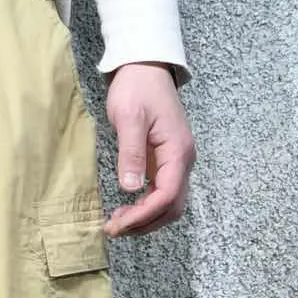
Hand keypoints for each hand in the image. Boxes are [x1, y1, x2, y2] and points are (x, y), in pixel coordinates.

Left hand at [102, 61, 195, 237]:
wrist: (146, 68)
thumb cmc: (137, 88)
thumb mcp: (129, 118)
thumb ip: (131, 152)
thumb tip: (130, 188)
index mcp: (177, 151)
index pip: (167, 196)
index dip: (143, 216)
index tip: (118, 225)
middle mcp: (183, 160)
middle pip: (172, 207)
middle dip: (145, 223)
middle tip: (114, 229)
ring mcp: (177, 162)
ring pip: (169, 204)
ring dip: (146, 220)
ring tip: (117, 223)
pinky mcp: (167, 162)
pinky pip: (163, 194)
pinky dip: (146, 209)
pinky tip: (127, 210)